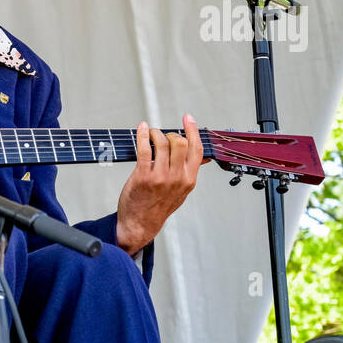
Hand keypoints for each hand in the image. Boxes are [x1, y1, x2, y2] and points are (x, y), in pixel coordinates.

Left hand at [115, 114, 207, 255]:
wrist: (140, 224)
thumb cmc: (158, 207)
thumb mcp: (181, 191)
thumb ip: (189, 173)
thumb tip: (202, 158)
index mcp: (189, 179)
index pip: (197, 150)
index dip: (193, 131)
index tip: (188, 119)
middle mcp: (177, 178)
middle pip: (181, 143)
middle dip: (171, 134)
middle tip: (163, 135)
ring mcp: (160, 177)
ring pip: (163, 144)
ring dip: (156, 133)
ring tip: (151, 133)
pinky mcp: (143, 176)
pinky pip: (145, 149)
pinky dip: (143, 135)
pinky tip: (142, 130)